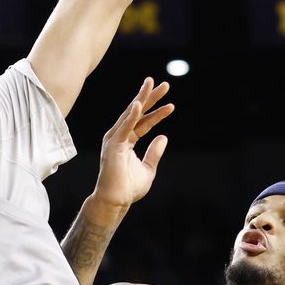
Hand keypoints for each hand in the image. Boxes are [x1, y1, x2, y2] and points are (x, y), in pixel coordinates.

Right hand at [93, 77, 174, 208]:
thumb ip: (154, 152)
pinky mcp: (113, 145)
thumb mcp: (148, 168)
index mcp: (127, 141)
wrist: (116, 201)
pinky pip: (124, 127)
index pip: (144, 122)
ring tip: (152, 84)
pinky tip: (139, 104)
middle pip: (137, 112)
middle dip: (150, 97)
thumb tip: (163, 137)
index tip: (171, 105)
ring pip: (130, 114)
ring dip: (141, 98)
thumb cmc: (129, 188)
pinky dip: (131, 116)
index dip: (158, 113)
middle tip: (164, 84)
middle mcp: (119, 136)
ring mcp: (115, 139)